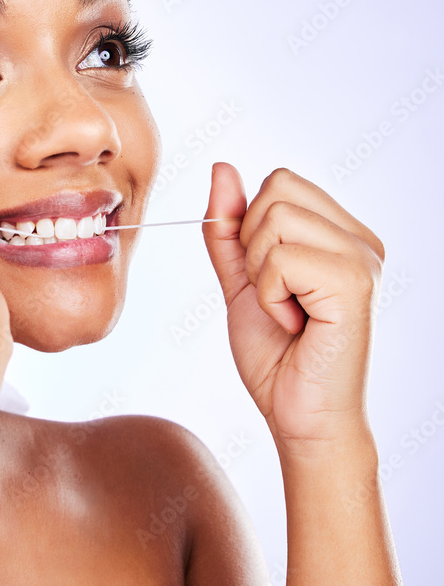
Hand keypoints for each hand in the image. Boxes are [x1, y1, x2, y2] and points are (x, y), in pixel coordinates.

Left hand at [202, 164, 384, 453]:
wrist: (299, 416)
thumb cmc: (276, 354)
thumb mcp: (240, 278)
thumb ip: (229, 226)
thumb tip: (222, 168)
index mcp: (341, 234)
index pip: (278, 183)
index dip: (251, 230)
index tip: (270, 281)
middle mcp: (361, 241)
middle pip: (275, 190)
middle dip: (252, 246)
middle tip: (277, 296)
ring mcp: (363, 259)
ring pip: (274, 218)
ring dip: (261, 273)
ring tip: (287, 311)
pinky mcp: (354, 283)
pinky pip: (280, 257)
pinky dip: (269, 294)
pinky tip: (295, 323)